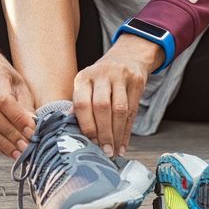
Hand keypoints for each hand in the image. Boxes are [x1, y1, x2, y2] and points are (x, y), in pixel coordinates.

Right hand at [0, 44, 35, 159]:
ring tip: (18, 153)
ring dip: (1, 143)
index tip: (32, 133)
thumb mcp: (19, 83)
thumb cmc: (3, 75)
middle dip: (9, 135)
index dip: (17, 119)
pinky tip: (5, 149)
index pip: (3, 100)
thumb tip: (32, 128)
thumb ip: (25, 104)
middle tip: (26, 148)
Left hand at [72, 35, 160, 157]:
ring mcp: (120, 76)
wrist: (127, 57)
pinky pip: (133, 111)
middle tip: (104, 151)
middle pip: (102, 107)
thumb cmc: (101, 79)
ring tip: (113, 151)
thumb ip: (80, 105)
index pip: (82, 103)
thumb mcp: (87, 86)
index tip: (90, 142)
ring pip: (119, 110)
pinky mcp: (136, 80)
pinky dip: (127, 131)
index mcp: (83, 77)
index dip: (87, 125)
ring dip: (116, 134)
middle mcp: (101, 74)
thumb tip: (72, 131)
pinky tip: (123, 144)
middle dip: (103, 133)